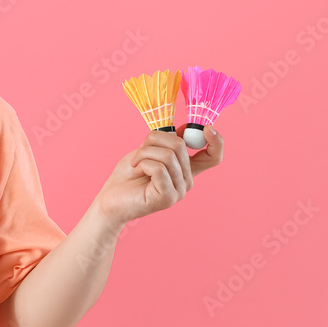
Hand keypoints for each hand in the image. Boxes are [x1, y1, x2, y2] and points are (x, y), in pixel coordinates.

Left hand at [94, 125, 224, 225]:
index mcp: (185, 169)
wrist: (110, 199)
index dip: (217, 141)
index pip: (214, 157)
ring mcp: (179, 191)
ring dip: (144, 153)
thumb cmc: (128, 174)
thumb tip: (185, 127)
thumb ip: (167, 142)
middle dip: (154, 140)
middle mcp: (186, 181)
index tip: (206, 128)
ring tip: (135, 163)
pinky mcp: (167, 197)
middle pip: (180, 145)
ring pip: (168, 155)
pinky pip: (158, 168)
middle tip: (139, 150)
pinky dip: (142, 163)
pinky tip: (136, 171)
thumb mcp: (148, 151)